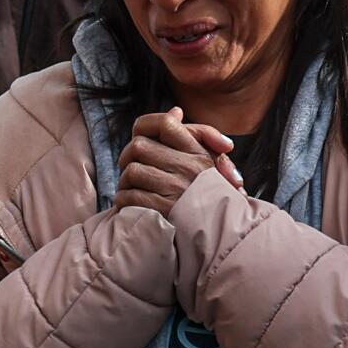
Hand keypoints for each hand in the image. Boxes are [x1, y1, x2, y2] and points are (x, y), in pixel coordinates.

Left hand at [114, 107, 240, 214]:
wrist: (222, 236)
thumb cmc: (211, 196)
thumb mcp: (210, 162)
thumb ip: (195, 134)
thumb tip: (176, 111)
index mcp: (198, 153)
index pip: (165, 123)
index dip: (147, 126)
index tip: (142, 138)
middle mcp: (189, 169)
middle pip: (139, 146)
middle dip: (128, 157)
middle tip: (130, 167)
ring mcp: (176, 190)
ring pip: (132, 171)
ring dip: (125, 182)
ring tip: (131, 188)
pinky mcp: (164, 212)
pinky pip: (129, 197)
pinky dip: (124, 201)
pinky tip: (130, 204)